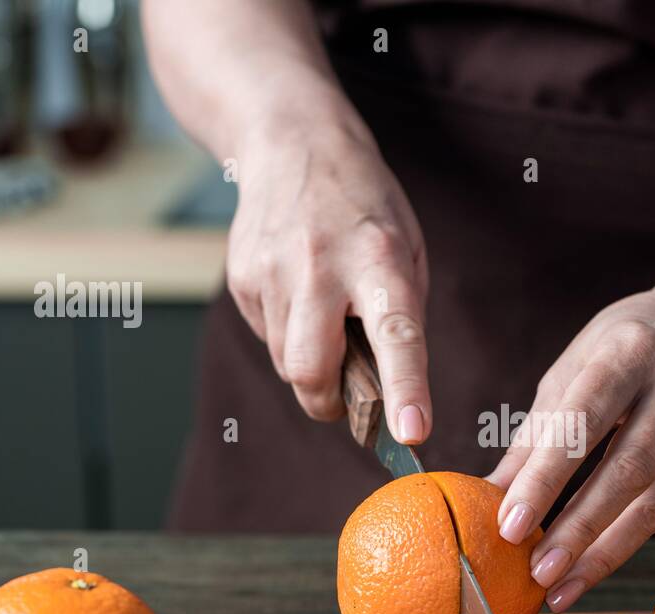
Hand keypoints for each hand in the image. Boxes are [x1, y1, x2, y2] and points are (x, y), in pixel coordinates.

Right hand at [225, 118, 431, 442]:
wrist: (292, 140)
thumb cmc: (364, 206)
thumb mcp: (407, 247)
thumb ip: (402, 315)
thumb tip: (388, 390)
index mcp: (379, 260)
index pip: (396, 336)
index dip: (404, 389)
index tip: (412, 432)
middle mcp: (321, 267)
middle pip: (311, 372)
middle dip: (328, 403)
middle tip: (348, 400)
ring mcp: (272, 271)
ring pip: (287, 363)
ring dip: (309, 363)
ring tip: (325, 313)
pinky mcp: (242, 276)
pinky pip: (266, 336)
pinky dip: (286, 333)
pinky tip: (297, 289)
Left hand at [486, 289, 654, 611]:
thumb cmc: (624, 347)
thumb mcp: (575, 369)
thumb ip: (537, 433)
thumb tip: (486, 495)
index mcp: (630, 351)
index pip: (585, 422)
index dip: (546, 478)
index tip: (509, 524)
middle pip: (626, 468)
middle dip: (577, 527)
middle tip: (535, 571)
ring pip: (652, 501)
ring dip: (599, 551)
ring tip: (557, 586)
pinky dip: (620, 547)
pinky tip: (587, 572)